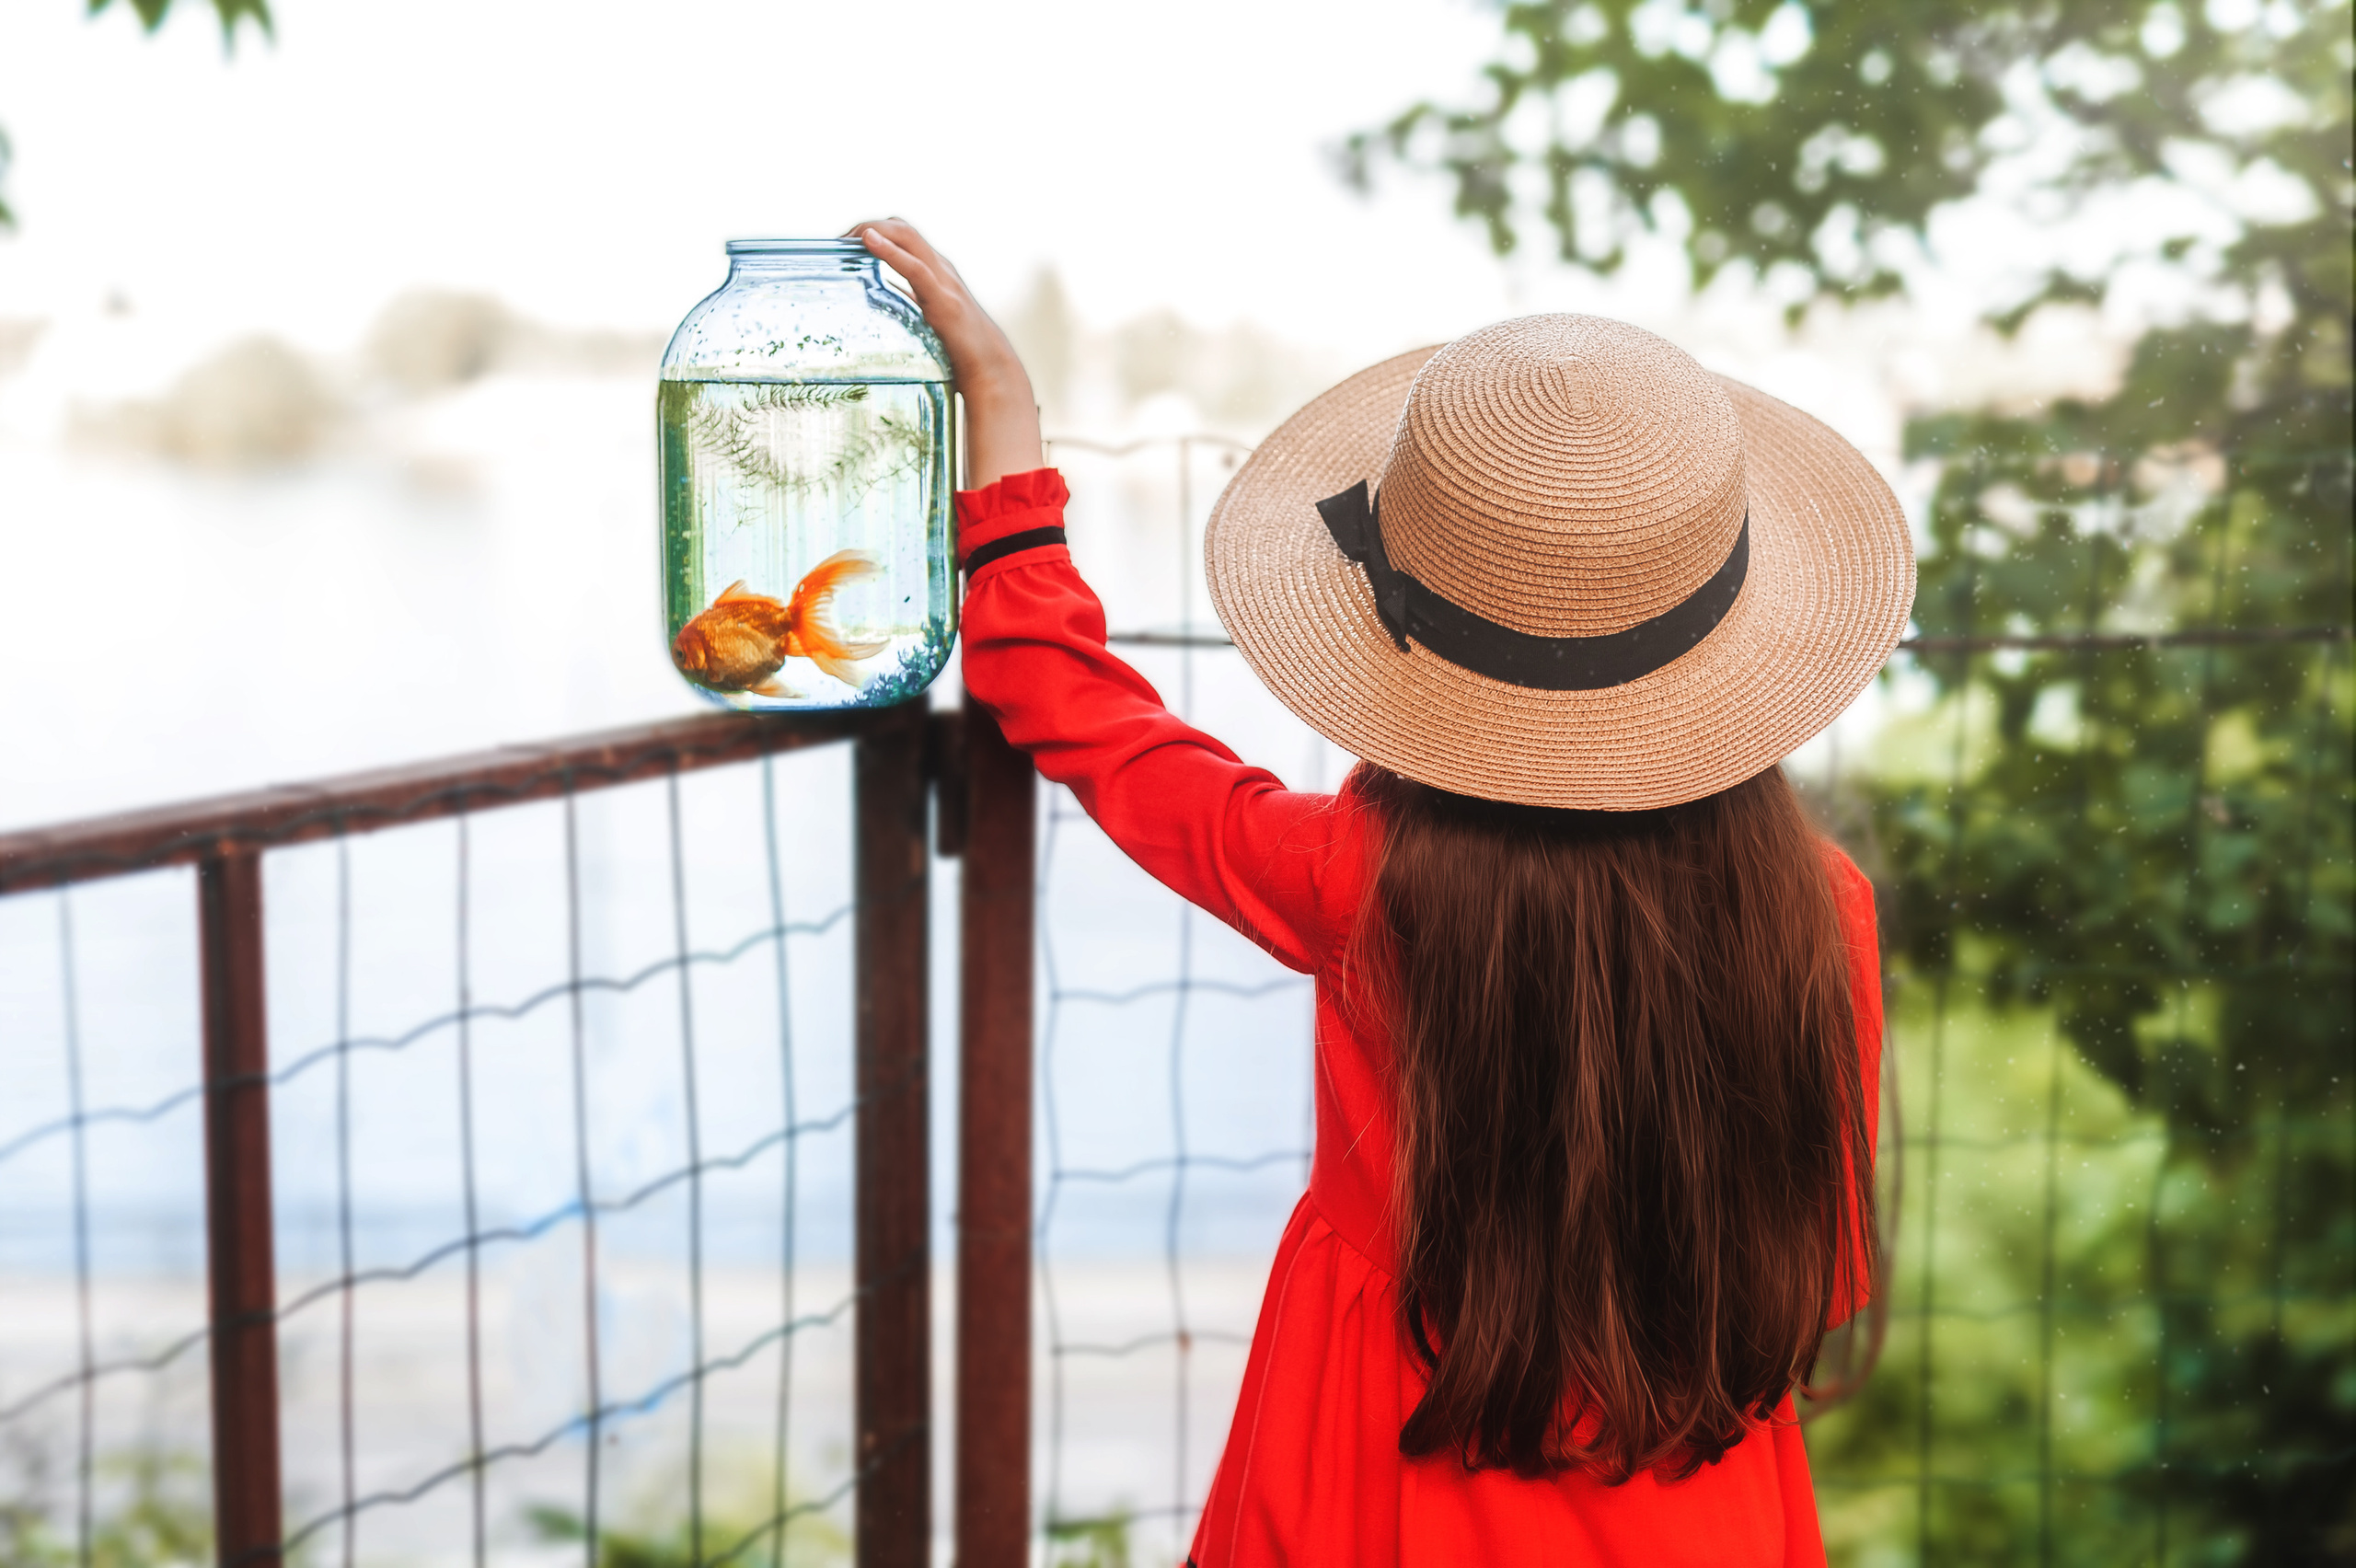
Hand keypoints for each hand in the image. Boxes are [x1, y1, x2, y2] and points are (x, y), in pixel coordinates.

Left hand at [850, 219, 1044, 489]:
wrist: (991, 368)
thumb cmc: (959, 348)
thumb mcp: (926, 317)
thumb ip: (908, 301)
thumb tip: (880, 298)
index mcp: (935, 271)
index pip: (901, 235)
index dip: (872, 230)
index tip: (842, 243)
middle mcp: (940, 267)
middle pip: (901, 227)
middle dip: (867, 224)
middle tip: (837, 239)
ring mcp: (944, 281)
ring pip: (907, 236)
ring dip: (874, 229)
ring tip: (846, 236)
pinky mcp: (945, 300)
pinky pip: (915, 268)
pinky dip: (890, 251)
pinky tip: (868, 242)